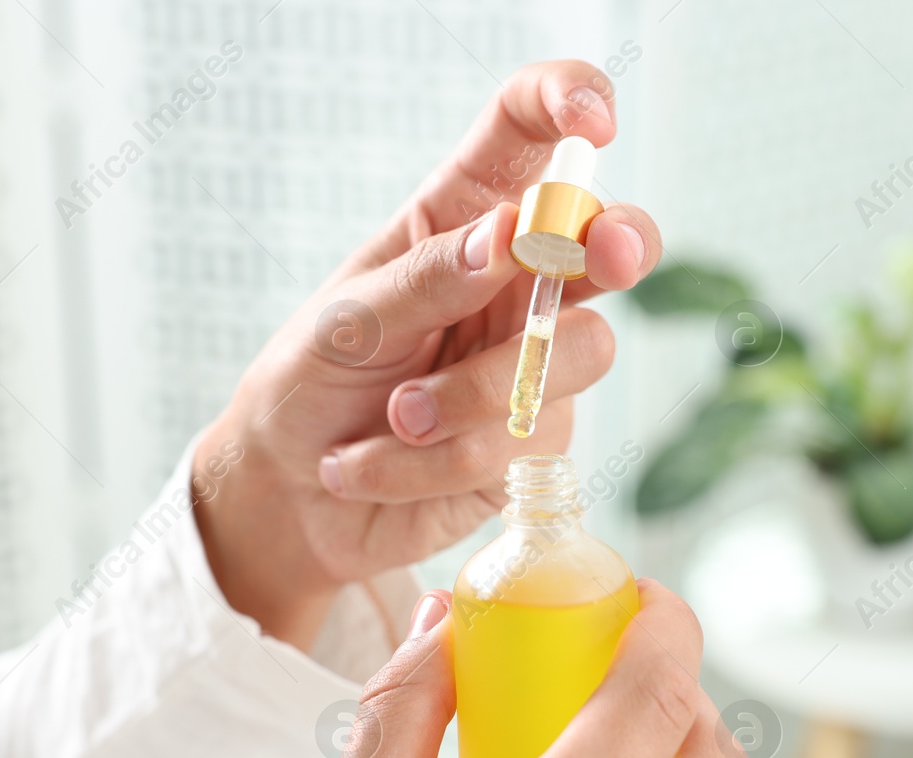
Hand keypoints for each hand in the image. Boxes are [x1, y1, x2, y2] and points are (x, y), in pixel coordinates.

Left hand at [192, 61, 661, 646]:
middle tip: (605, 256)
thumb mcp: (344, 325)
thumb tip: (508, 234)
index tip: (593, 120)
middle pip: (610, 242)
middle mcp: (513, 283)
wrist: (294, 499)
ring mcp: (534, 361)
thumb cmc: (310, 387)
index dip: (568, 104)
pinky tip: (382, 463)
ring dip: (474, 395)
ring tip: (396, 418)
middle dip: (619, 243)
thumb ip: (427, 280)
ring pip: (576, 353)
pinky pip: (525, 438)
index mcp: (460, 221)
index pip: (525, 135)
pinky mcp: (537, 436)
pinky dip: (444, 460)